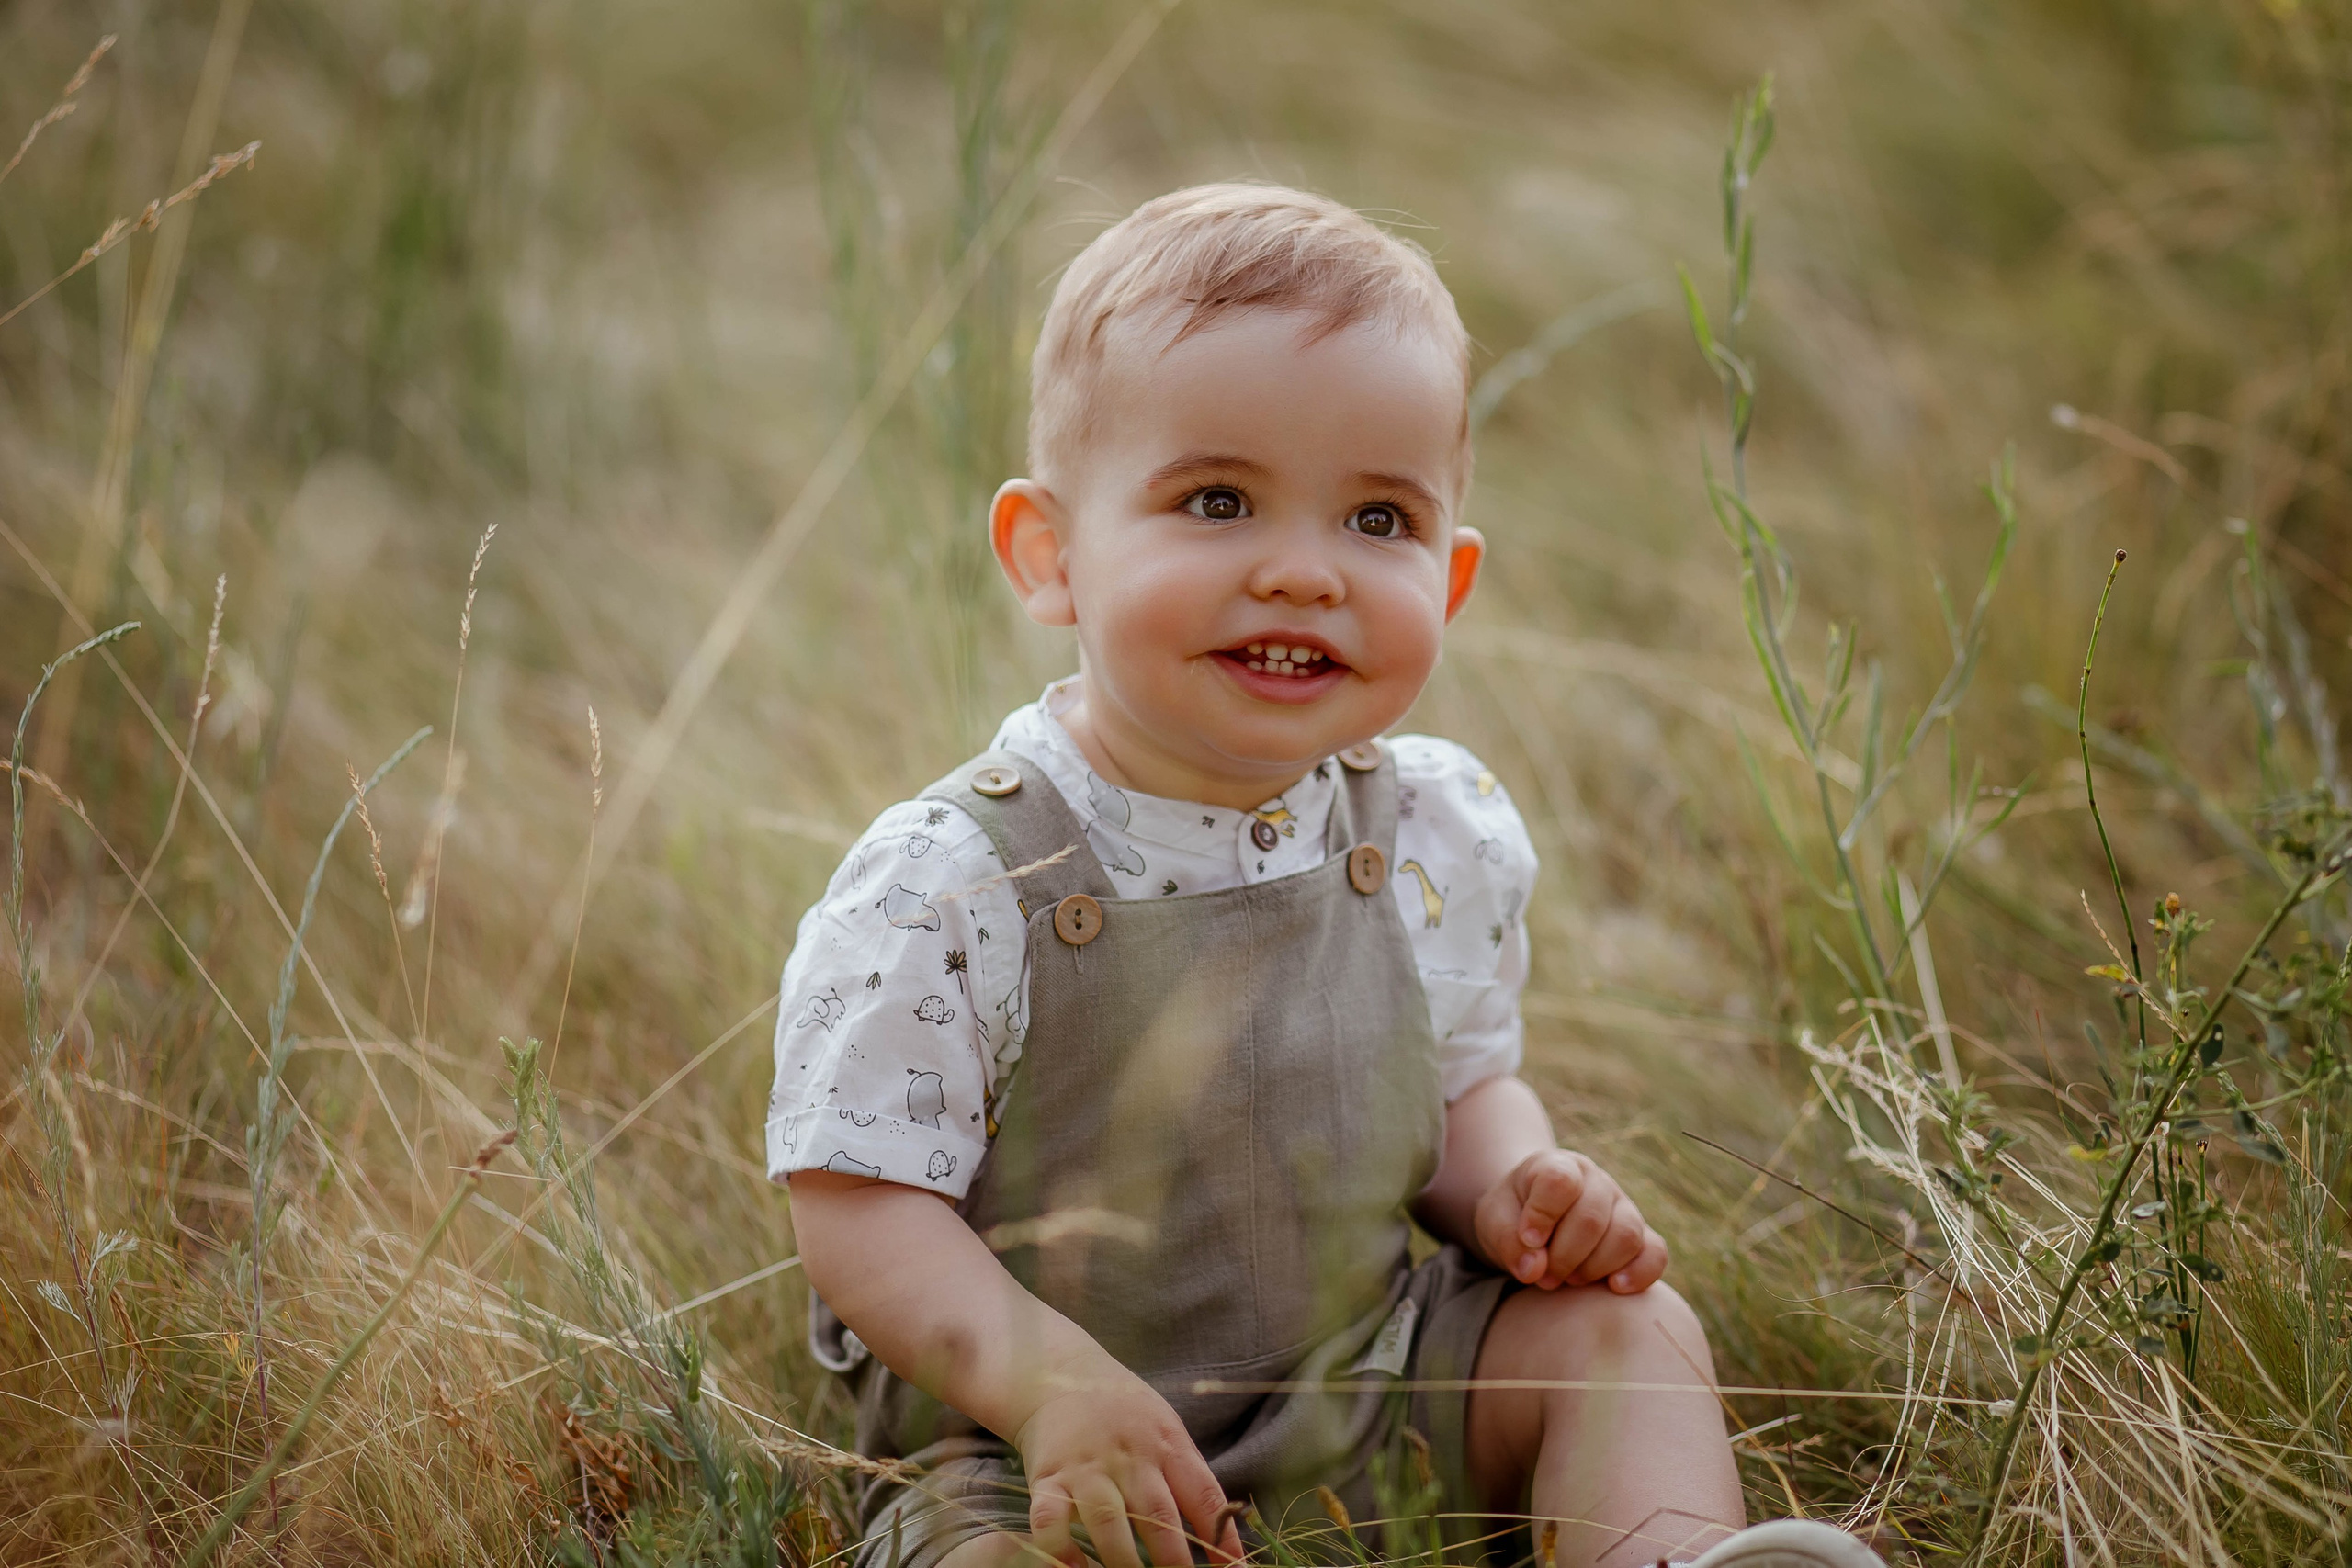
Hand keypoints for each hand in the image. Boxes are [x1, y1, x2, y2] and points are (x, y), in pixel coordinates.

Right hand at [1014, 1362, 1241, 1567]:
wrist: (1059, 1373)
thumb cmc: (1124, 1410)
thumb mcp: (1165, 1428)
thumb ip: (1188, 1474)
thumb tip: (1222, 1528)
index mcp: (1168, 1444)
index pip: (1204, 1495)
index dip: (1221, 1538)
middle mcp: (1130, 1457)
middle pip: (1158, 1516)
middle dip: (1175, 1562)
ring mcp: (1087, 1467)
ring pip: (1108, 1521)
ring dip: (1124, 1561)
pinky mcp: (1048, 1477)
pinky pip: (1050, 1518)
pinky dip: (1060, 1549)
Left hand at [1472, 1148, 1667, 1293]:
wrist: (1534, 1221)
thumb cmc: (1513, 1217)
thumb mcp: (1494, 1221)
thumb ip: (1507, 1241)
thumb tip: (1534, 1270)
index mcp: (1558, 1166)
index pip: (1560, 1182)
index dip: (1542, 1215)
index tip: (1528, 1240)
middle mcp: (1597, 1181)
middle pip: (1592, 1218)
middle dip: (1563, 1256)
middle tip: (1544, 1275)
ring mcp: (1624, 1207)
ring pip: (1626, 1236)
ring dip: (1593, 1268)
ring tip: (1569, 1278)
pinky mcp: (1643, 1236)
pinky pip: (1655, 1254)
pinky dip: (1639, 1274)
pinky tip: (1613, 1287)